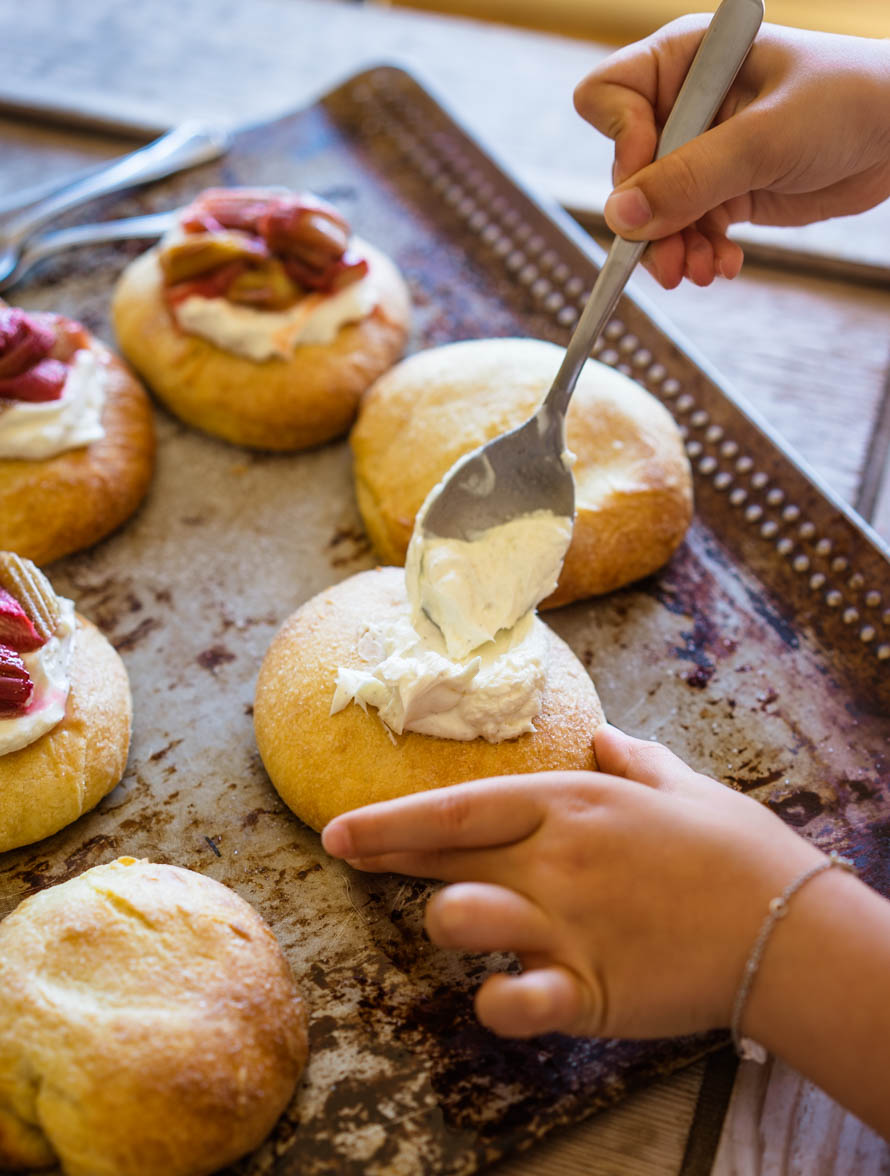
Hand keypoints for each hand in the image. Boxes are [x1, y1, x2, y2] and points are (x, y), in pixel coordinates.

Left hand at [322, 725, 821, 1039]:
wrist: (788, 927)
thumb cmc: (735, 849)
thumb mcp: (682, 786)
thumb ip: (633, 759)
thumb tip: (605, 736)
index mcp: (572, 804)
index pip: (458, 807)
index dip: (391, 818)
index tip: (341, 826)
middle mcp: (556, 860)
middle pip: (445, 854)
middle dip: (384, 855)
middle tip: (343, 855)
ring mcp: (566, 925)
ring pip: (462, 918)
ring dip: (447, 921)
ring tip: (461, 923)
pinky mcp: (587, 989)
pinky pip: (513, 1001)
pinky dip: (494, 1003)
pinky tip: (497, 997)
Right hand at [574, 22, 889, 287]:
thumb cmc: (846, 103)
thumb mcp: (764, 140)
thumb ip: (689, 179)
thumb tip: (619, 218)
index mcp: (684, 61)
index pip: (609, 98)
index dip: (622, 144)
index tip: (648, 184)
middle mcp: (684, 105)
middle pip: (627, 170)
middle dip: (650, 219)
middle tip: (672, 261)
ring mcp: (701, 152)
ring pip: (653, 211)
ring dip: (673, 248)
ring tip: (701, 272)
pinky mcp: (721, 191)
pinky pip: (687, 230)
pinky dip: (700, 252)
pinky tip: (724, 265)